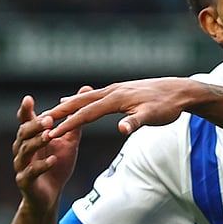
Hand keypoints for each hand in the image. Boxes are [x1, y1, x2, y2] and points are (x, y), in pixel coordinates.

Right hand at [14, 91, 83, 212]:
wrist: (50, 195)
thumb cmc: (57, 163)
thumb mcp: (68, 140)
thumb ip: (74, 119)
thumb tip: (86, 91)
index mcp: (31, 138)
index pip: (25, 121)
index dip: (25, 111)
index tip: (28, 99)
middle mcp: (22, 149)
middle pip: (23, 133)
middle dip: (35, 125)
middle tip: (48, 119)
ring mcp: (22, 166)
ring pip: (25, 151)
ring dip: (37, 142)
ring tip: (50, 135)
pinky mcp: (26, 181)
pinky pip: (31, 172)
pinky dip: (41, 166)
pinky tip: (52, 160)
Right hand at [42, 77, 198, 137]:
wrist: (181, 91)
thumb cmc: (168, 106)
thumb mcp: (153, 116)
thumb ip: (136, 122)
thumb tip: (122, 129)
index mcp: (117, 99)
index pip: (87, 114)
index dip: (68, 124)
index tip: (51, 134)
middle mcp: (114, 91)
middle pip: (82, 102)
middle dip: (61, 112)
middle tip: (40, 120)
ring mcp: (118, 90)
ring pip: (88, 98)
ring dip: (70, 105)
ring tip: (54, 110)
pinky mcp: (123, 91)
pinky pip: (97, 96)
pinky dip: (84, 100)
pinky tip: (81, 101)